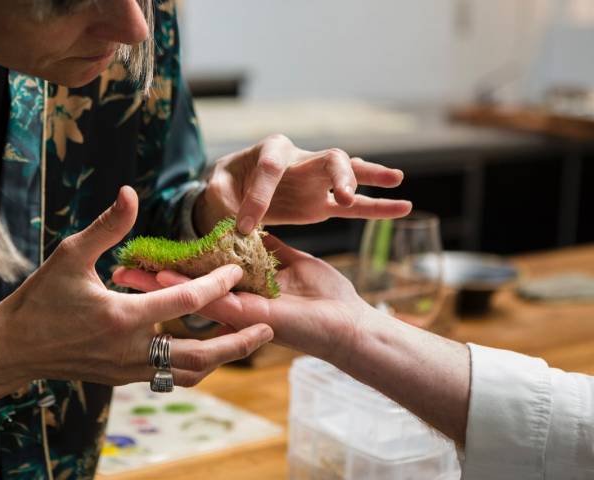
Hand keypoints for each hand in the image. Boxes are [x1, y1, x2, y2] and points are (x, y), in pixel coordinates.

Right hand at [0, 186, 273, 387]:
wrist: (13, 348)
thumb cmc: (40, 299)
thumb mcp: (70, 256)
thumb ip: (107, 227)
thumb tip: (131, 192)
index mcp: (122, 317)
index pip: (187, 300)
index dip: (218, 283)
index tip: (238, 268)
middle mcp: (131, 351)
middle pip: (200, 355)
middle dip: (238, 341)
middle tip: (268, 328)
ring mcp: (129, 370)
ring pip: (188, 372)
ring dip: (221, 358)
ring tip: (246, 341)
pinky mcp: (124, 378)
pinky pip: (169, 376)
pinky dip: (194, 363)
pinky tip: (207, 349)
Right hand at [112, 235, 368, 367]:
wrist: (351, 323)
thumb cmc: (327, 297)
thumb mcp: (292, 262)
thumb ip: (269, 248)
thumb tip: (254, 230)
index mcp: (242, 294)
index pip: (198, 278)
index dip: (171, 266)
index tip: (146, 255)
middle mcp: (233, 308)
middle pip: (184, 292)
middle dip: (150, 282)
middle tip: (120, 269)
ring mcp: (237, 316)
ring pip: (189, 300)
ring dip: (158, 287)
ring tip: (128, 273)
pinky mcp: (247, 318)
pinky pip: (211, 303)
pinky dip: (184, 290)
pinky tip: (160, 276)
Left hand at [195, 134, 411, 233]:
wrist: (232, 192)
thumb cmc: (224, 186)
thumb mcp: (216, 190)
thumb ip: (223, 200)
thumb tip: (238, 223)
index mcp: (269, 151)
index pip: (271, 168)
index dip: (258, 197)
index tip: (246, 226)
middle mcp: (299, 159)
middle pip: (328, 158)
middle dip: (338, 174)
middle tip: (344, 193)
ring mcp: (315, 181)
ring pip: (348, 175)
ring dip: (369, 178)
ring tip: (396, 179)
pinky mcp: (322, 202)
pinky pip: (353, 205)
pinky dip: (376, 206)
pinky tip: (402, 206)